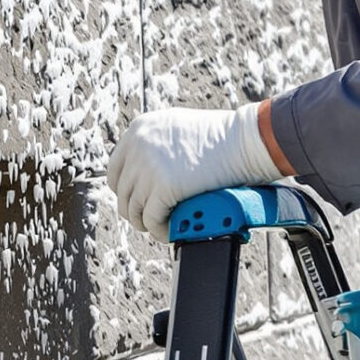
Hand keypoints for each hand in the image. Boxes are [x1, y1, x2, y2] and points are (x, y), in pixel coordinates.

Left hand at [106, 103, 285, 235]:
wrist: (244, 141)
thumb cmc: (222, 136)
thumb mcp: (179, 127)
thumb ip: (159, 143)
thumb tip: (150, 168)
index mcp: (140, 129)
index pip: (115, 168)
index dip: (124, 189)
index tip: (133, 199)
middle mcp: (138, 146)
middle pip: (123, 192)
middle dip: (135, 209)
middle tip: (149, 218)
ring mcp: (148, 167)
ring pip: (134, 209)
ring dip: (147, 222)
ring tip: (161, 227)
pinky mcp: (163, 189)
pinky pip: (151, 220)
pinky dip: (160, 230)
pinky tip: (170, 232)